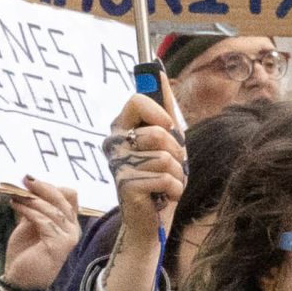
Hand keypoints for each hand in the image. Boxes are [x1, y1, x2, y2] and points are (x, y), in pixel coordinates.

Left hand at [0, 178, 84, 290]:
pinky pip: (44, 220)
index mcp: (69, 223)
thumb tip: (28, 187)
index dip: (52, 186)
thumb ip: (34, 208)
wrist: (21, 280)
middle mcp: (73, 229)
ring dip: (32, 199)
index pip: (70, 195)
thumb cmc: (26, 253)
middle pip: (64, 198)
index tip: (31, 180)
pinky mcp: (59, 245)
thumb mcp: (30, 225)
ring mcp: (68, 238)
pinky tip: (15, 206)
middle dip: (43, 187)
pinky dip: (28, 210)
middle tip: (25, 180)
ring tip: (15, 195)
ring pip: (52, 209)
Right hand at [97, 94, 185, 290]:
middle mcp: (114, 144)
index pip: (137, 100)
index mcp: (121, 128)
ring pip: (166, 157)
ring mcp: (118, 165)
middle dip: (176, 152)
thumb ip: (165, 107)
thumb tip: (160, 70)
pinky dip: (173, 189)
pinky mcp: (126, 186)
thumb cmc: (160, 177)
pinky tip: (162, 197)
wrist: (152, 220)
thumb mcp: (168, 139)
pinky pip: (165, 178)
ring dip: (177, 174)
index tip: (169, 128)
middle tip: (168, 166)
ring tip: (165, 184)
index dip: (159, 112)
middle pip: (158, 132)